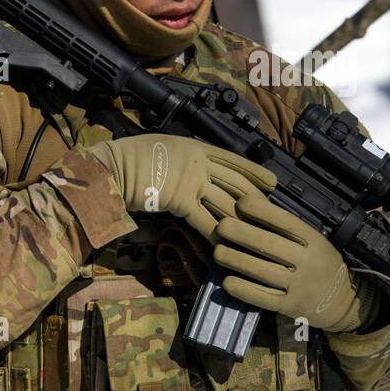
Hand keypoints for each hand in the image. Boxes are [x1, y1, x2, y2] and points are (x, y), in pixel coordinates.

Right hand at [83, 133, 276, 240]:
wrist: (117, 165)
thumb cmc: (136, 155)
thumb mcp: (168, 146)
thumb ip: (188, 157)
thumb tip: (199, 166)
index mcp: (198, 147)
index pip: (235, 161)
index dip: (255, 173)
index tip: (272, 182)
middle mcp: (200, 163)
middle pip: (236, 183)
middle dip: (255, 199)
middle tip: (271, 212)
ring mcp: (192, 182)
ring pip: (225, 203)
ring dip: (242, 219)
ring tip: (257, 232)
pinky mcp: (182, 202)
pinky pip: (205, 221)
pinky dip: (218, 234)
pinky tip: (229, 243)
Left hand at [212, 190, 378, 332]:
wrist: (342, 301)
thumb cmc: (322, 264)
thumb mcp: (315, 242)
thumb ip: (290, 232)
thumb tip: (255, 210)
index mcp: (314, 241)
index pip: (286, 222)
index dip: (263, 211)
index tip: (241, 202)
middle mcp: (308, 262)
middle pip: (270, 245)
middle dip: (242, 234)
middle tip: (220, 226)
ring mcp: (299, 286)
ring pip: (263, 271)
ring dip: (236, 261)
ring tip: (217, 252)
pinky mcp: (290, 307)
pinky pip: (264, 298)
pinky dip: (244, 290)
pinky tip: (226, 282)